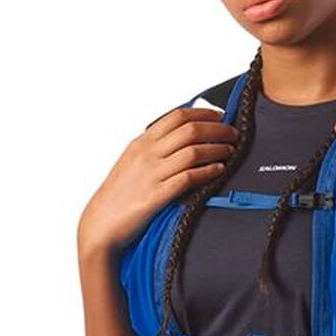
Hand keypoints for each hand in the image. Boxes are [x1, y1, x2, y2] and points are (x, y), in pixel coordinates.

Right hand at [77, 106, 234, 257]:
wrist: (102, 222)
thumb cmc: (120, 193)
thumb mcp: (132, 160)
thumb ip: (154, 147)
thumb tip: (181, 135)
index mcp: (142, 142)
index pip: (177, 116)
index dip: (204, 113)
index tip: (221, 115)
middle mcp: (147, 154)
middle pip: (190, 130)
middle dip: (217, 129)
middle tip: (233, 133)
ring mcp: (152, 174)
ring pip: (193, 151)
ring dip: (217, 148)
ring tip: (231, 150)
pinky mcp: (157, 196)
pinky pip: (189, 177)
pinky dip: (208, 170)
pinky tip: (219, 169)